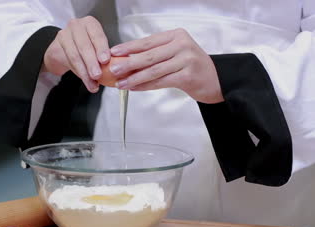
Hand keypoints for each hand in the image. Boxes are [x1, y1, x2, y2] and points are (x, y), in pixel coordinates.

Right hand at [42, 16, 109, 92]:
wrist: (63, 49)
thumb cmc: (84, 46)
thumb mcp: (96, 47)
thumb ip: (102, 55)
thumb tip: (111, 70)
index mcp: (90, 23)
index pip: (97, 35)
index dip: (101, 49)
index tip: (105, 61)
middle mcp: (76, 25)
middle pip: (84, 46)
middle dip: (92, 63)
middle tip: (97, 75)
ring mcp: (64, 34)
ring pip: (75, 56)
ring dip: (84, 72)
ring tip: (92, 84)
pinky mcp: (56, 46)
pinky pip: (68, 61)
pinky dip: (78, 73)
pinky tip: (85, 80)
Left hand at [109, 28, 223, 103]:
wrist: (216, 80)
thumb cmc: (191, 66)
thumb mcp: (175, 53)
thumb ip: (155, 54)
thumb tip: (126, 60)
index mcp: (176, 35)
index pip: (147, 41)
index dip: (129, 47)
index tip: (114, 52)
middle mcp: (182, 45)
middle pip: (149, 55)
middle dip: (128, 63)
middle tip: (113, 69)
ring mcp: (186, 60)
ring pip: (153, 70)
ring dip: (134, 78)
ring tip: (121, 82)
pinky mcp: (187, 76)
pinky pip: (161, 81)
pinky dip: (145, 86)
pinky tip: (134, 88)